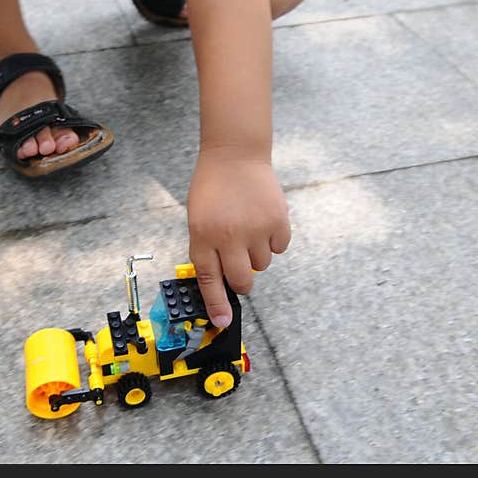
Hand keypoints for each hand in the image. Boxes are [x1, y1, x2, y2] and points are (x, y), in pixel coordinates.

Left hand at [187, 150, 290, 327]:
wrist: (235, 155)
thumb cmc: (212, 188)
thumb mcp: (197, 219)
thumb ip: (207, 250)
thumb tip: (220, 283)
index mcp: (203, 236)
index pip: (209, 280)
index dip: (217, 305)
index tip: (223, 322)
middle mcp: (229, 236)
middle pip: (241, 281)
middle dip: (241, 279)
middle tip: (238, 263)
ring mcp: (256, 228)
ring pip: (262, 265)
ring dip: (256, 254)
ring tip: (248, 229)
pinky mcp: (278, 220)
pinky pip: (279, 248)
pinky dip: (273, 240)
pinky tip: (263, 221)